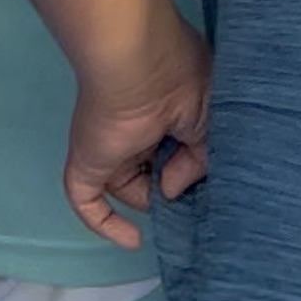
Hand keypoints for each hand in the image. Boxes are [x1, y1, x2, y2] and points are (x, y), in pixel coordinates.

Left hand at [62, 7, 211, 250]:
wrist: (139, 60)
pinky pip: (88, 202)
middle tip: (191, 208)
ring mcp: (111, 147)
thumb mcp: (212, 122)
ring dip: (146, 202)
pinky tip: (132, 240)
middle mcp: (138, 130)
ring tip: (170, 206)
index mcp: (168, 113)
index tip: (209, 196)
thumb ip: (201, 162)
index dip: (190, 174)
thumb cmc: (183, 80)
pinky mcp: (88, 162)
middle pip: (150, 171)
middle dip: (168, 189)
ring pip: (125, 187)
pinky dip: (106, 225)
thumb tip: (171, 190)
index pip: (177, 153)